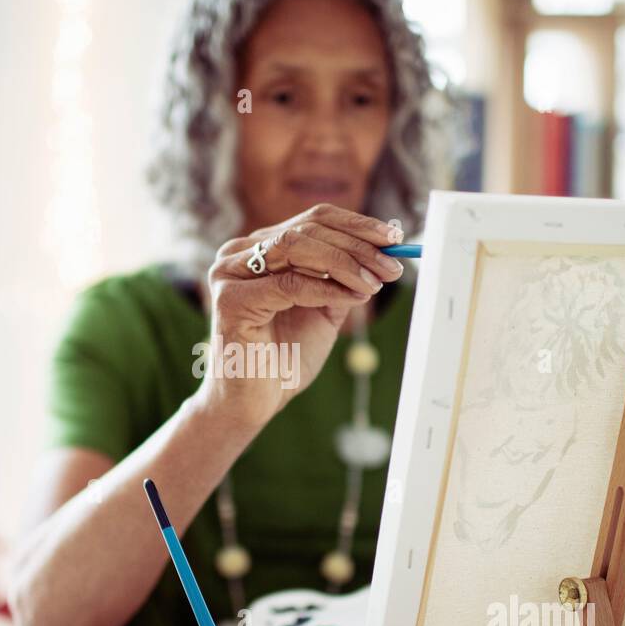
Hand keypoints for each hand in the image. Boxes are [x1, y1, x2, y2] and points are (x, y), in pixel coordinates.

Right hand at [196, 204, 405, 428]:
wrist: (252, 404)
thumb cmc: (283, 358)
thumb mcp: (323, 310)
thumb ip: (343, 280)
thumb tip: (381, 252)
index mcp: (260, 248)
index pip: (313, 221)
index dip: (357, 225)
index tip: (395, 237)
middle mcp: (239, 253)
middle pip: (306, 229)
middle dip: (357, 245)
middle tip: (392, 264)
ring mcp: (230, 274)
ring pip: (295, 247)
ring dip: (344, 263)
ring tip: (375, 282)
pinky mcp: (230, 301)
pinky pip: (288, 284)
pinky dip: (326, 288)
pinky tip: (354, 298)